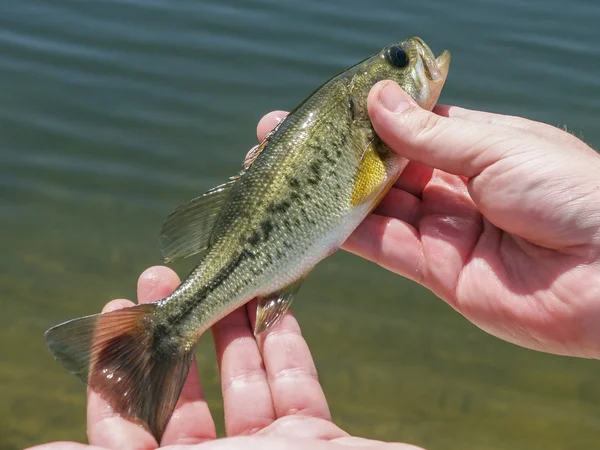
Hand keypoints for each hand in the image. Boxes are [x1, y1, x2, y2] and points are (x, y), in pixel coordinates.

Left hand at [30, 266, 421, 449]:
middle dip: (173, 334)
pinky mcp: (317, 439)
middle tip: (163, 277)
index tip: (115, 313)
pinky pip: (295, 383)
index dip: (116, 372)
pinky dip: (284, 342)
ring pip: (241, 382)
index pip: (128, 430)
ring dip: (230, 328)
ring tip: (219, 277)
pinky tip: (273, 304)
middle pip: (183, 396)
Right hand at [259, 81, 599, 358]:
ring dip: (327, 192)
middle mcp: (453, 186)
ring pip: (373, 207)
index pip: (405, 125)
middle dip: (332, 155)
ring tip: (280, 174)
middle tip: (279, 140)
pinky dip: (346, 234)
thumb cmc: (574, 194)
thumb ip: (430, 134)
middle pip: (380, 167)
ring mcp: (442, 229)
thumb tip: (376, 100)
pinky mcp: (436, 270)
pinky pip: (382, 247)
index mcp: (475, 145)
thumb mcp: (499, 148)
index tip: (319, 107)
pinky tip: (310, 215)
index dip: (361, 117)